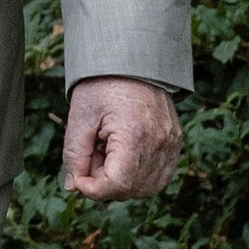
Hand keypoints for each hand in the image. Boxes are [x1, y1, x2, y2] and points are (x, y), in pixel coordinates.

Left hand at [61, 77, 181, 202]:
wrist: (131, 59)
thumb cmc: (103, 84)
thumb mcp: (80, 117)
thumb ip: (74, 155)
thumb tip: (72, 187)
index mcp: (134, 135)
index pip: (118, 184)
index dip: (93, 190)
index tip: (78, 177)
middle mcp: (159, 143)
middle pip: (131, 189)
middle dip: (105, 184)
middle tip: (92, 155)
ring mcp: (171, 143)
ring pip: (147, 187)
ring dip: (122, 182)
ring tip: (108, 153)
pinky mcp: (175, 142)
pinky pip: (160, 175)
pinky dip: (140, 177)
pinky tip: (123, 158)